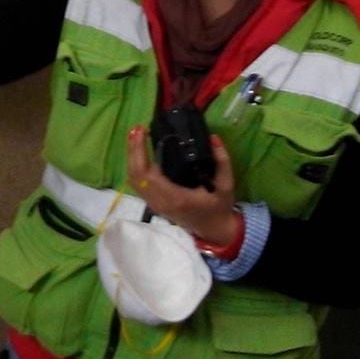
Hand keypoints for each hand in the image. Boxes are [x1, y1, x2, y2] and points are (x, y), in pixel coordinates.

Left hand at [127, 125, 239, 245]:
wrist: (214, 230)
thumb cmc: (219, 207)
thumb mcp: (226, 185)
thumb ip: (222, 161)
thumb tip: (213, 137)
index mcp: (176, 197)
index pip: (149, 174)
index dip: (140, 152)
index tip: (142, 132)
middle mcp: (161, 202)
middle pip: (136, 175)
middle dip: (133, 150)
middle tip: (136, 129)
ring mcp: (155, 204)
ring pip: (134, 180)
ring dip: (132, 156)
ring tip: (135, 136)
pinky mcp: (154, 203)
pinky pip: (139, 184)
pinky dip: (136, 166)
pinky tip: (140, 151)